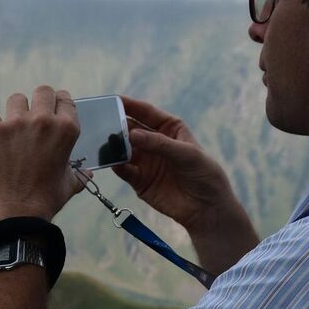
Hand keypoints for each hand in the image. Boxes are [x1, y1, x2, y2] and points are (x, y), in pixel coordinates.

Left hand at [0, 86, 83, 225]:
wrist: (17, 214)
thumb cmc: (47, 199)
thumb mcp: (70, 184)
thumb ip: (81, 174)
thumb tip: (88, 173)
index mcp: (66, 129)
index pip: (65, 99)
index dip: (59, 103)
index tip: (53, 109)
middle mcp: (43, 120)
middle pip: (42, 91)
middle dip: (40, 101)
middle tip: (34, 115)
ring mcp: (15, 123)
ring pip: (16, 99)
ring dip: (16, 111)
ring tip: (15, 128)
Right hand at [114, 96, 257, 273]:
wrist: (206, 208)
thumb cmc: (204, 174)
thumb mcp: (186, 154)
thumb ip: (159, 144)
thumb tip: (131, 134)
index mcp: (169, 128)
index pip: (146, 112)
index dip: (131, 105)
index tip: (114, 100)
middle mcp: (154, 142)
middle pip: (131, 129)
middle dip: (117, 125)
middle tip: (101, 122)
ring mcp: (145, 161)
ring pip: (124, 149)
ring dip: (113, 145)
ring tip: (102, 142)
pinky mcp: (139, 180)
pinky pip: (124, 169)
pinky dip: (116, 165)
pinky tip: (112, 161)